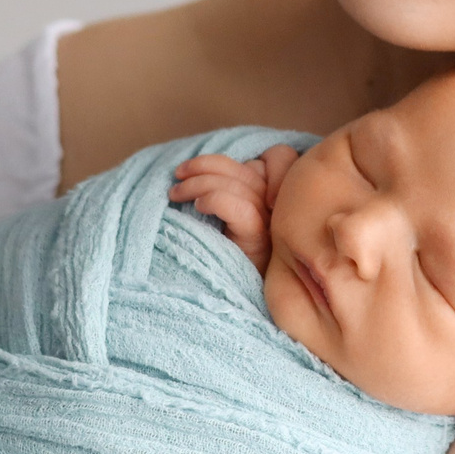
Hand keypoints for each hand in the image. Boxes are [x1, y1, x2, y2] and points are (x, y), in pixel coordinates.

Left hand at [169, 146, 297, 271]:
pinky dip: (214, 199)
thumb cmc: (225, 258)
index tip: (187, 171)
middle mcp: (279, 206)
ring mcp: (272, 221)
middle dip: (204, 166)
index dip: (235, 158)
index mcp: (277, 196)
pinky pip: (238, 206)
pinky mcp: (259, 237)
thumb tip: (198, 171)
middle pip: (247, 167)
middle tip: (176, 177)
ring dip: (199, 183)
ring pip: (239, 183)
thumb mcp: (229, 217)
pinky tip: (198, 208)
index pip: (276, 156)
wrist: (229, 298)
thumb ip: (232, 190)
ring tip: (175, 194)